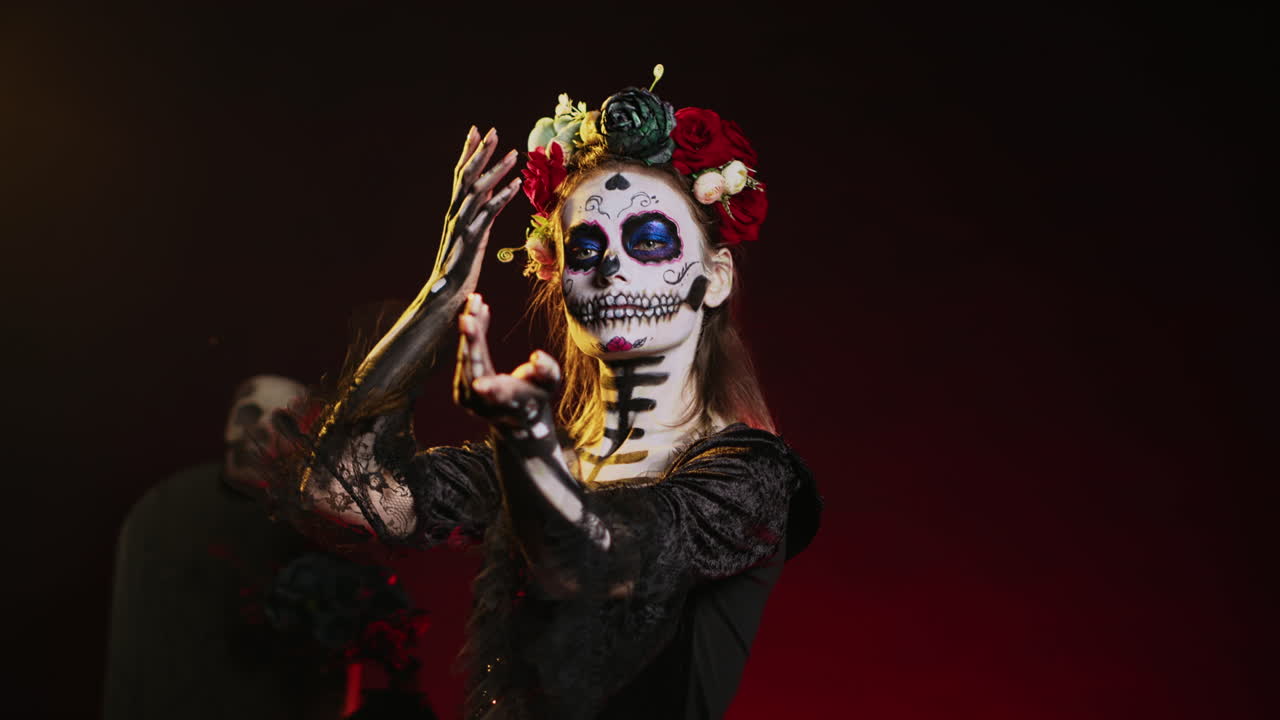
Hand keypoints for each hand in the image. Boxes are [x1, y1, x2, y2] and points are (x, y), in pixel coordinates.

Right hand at [429, 127, 522, 301]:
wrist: (445, 295)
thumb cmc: (459, 269)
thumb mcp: (472, 236)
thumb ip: (479, 215)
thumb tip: (490, 197)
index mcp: (455, 211)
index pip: (461, 176)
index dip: (469, 152)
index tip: (476, 131)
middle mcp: (456, 214)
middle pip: (467, 176)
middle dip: (480, 152)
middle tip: (494, 131)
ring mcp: (463, 226)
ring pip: (477, 191)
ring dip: (496, 170)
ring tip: (514, 154)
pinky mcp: (472, 240)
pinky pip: (488, 214)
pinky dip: (502, 197)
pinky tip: (517, 185)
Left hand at [454, 293, 561, 429]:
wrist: (515, 414)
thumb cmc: (537, 395)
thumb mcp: (549, 385)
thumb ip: (546, 372)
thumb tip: (537, 357)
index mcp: (509, 404)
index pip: (499, 398)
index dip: (491, 391)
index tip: (480, 386)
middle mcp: (483, 402)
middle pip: (475, 369)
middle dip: (472, 343)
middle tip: (468, 318)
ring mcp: (467, 394)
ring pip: (465, 357)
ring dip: (470, 328)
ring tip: (476, 301)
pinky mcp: (460, 382)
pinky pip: (464, 352)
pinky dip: (471, 330)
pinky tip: (478, 308)